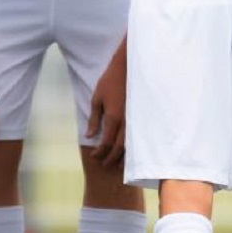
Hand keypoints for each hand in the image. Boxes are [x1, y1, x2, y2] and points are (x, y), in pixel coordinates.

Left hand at [86, 41, 127, 166]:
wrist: (128, 67)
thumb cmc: (110, 81)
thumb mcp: (97, 98)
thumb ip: (94, 119)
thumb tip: (90, 136)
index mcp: (113, 118)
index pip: (106, 142)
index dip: (100, 152)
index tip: (94, 157)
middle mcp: (126, 122)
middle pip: (119, 148)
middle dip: (111, 158)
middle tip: (105, 165)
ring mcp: (136, 120)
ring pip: (131, 144)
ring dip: (123, 156)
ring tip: (118, 165)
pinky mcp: (141, 116)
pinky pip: (137, 136)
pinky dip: (133, 147)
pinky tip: (130, 151)